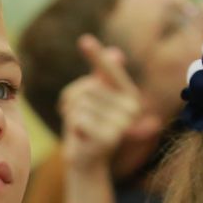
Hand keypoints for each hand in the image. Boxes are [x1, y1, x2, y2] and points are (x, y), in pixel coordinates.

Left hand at [58, 36, 161, 173]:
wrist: (86, 163)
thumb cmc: (88, 127)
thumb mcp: (94, 100)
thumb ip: (103, 77)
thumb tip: (115, 52)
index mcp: (130, 95)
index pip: (110, 71)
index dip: (96, 56)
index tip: (84, 40)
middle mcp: (133, 108)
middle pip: (87, 88)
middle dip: (73, 101)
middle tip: (78, 118)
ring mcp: (122, 123)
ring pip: (79, 103)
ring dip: (70, 115)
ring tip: (79, 127)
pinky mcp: (109, 138)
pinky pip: (77, 119)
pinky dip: (71, 126)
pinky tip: (80, 137)